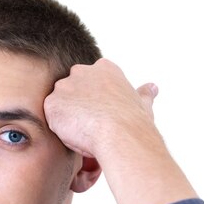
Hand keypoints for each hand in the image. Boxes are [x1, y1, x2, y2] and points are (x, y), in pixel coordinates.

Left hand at [44, 58, 196, 203]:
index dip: (94, 102)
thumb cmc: (133, 122)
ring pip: (60, 105)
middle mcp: (82, 72)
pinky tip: (75, 134)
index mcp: (104, 69)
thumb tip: (152, 88)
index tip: (101, 115)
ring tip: (84, 131)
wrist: (119, 133)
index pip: (90, 83)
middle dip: (77, 108)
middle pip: (71, 91)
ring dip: (67, 119)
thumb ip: (143, 94)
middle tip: (90, 125)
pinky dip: (60, 129)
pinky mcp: (52, 102)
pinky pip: (51, 118)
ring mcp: (65, 86)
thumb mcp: (142, 103)